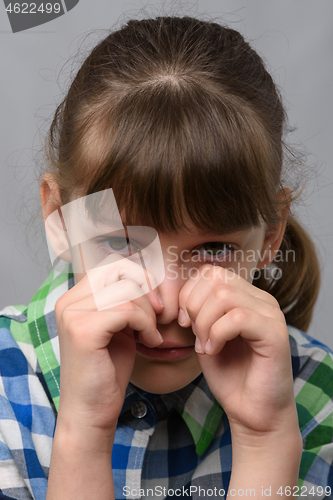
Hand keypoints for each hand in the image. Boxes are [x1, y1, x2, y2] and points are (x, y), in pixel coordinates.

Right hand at [54, 253, 162, 433]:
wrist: (91, 411)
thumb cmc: (107, 370)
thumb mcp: (118, 326)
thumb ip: (124, 300)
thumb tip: (146, 275)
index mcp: (74, 298)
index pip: (112, 264)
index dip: (140, 277)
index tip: (154, 303)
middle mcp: (68, 301)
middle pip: (120, 271)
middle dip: (146, 292)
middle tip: (157, 316)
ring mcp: (72, 314)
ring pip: (127, 291)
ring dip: (148, 314)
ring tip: (150, 335)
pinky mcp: (82, 330)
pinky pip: (127, 310)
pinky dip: (145, 325)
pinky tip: (148, 342)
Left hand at [178, 264, 297, 439]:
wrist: (253, 412)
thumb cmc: (229, 375)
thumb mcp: (205, 335)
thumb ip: (198, 311)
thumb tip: (178, 293)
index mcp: (246, 297)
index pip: (210, 271)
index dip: (189, 294)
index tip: (185, 322)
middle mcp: (261, 300)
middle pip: (216, 277)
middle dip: (193, 306)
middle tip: (194, 335)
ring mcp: (271, 314)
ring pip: (224, 296)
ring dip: (204, 323)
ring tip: (205, 346)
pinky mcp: (275, 333)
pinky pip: (238, 317)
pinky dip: (217, 334)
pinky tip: (214, 351)